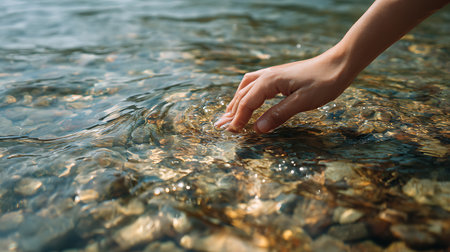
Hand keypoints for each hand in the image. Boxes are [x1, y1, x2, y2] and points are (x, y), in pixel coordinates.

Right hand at [214, 48, 353, 132]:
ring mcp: (272, 74)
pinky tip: (247, 99)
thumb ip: (278, 115)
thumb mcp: (302, 102)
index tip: (231, 133)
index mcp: (270, 82)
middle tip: (220, 127)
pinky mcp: (278, 75)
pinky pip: (254, 84)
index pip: (247, 103)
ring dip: (236, 102)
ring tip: (228, 114)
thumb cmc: (324, 83)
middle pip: (243, 95)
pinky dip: (246, 94)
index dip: (238, 119)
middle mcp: (267, 75)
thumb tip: (257, 129)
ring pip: (246, 88)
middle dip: (231, 112)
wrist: (339, 63)